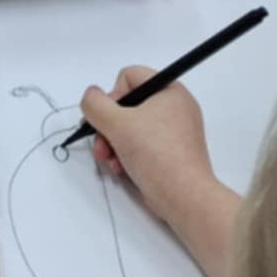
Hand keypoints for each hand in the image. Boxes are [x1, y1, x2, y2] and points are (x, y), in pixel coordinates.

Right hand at [81, 71, 220, 231]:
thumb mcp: (117, 123)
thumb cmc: (155, 154)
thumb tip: (91, 97)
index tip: (108, 118)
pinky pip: (141, 144)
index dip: (113, 95)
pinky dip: (127, 155)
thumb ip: (94, 104)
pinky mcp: (171, 153)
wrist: (185, 198)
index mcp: (170, 91)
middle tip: (101, 144)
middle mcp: (175, 108)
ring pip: (131, 127)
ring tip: (109, 161)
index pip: (130, 77)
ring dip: (113, 143)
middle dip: (108, 126)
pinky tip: (121, 169)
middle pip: (127, 105)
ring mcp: (174, 132)